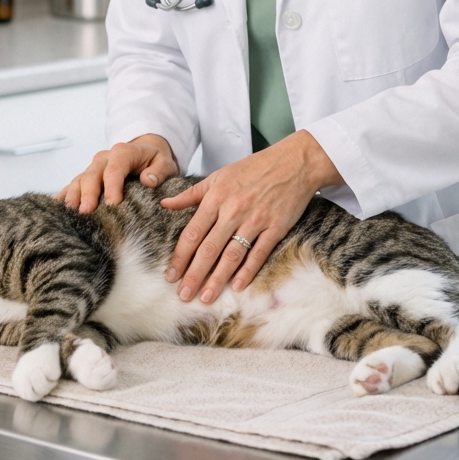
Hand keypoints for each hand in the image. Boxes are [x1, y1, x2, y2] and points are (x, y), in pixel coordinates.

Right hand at [56, 134, 178, 212]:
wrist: (145, 154)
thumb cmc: (155, 162)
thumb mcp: (165, 163)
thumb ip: (159, 171)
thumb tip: (149, 180)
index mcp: (123, 152)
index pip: (115, 169)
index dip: (112, 186)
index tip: (113, 203)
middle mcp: (104, 158)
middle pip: (93, 174)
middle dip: (89, 193)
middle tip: (87, 211)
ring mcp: (93, 168)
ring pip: (79, 180)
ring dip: (74, 195)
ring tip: (71, 212)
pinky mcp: (87, 177)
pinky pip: (73, 185)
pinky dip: (65, 195)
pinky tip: (57, 207)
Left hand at [160, 131, 340, 303]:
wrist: (294, 162)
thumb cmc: (254, 168)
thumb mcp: (218, 176)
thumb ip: (191, 194)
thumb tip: (164, 203)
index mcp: (216, 197)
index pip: (192, 233)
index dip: (180, 257)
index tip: (171, 276)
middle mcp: (233, 210)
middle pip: (209, 248)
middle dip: (194, 275)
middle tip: (183, 296)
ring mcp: (255, 220)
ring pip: (231, 255)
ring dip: (217, 279)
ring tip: (205, 297)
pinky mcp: (276, 227)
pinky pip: (258, 254)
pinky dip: (247, 271)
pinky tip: (236, 287)